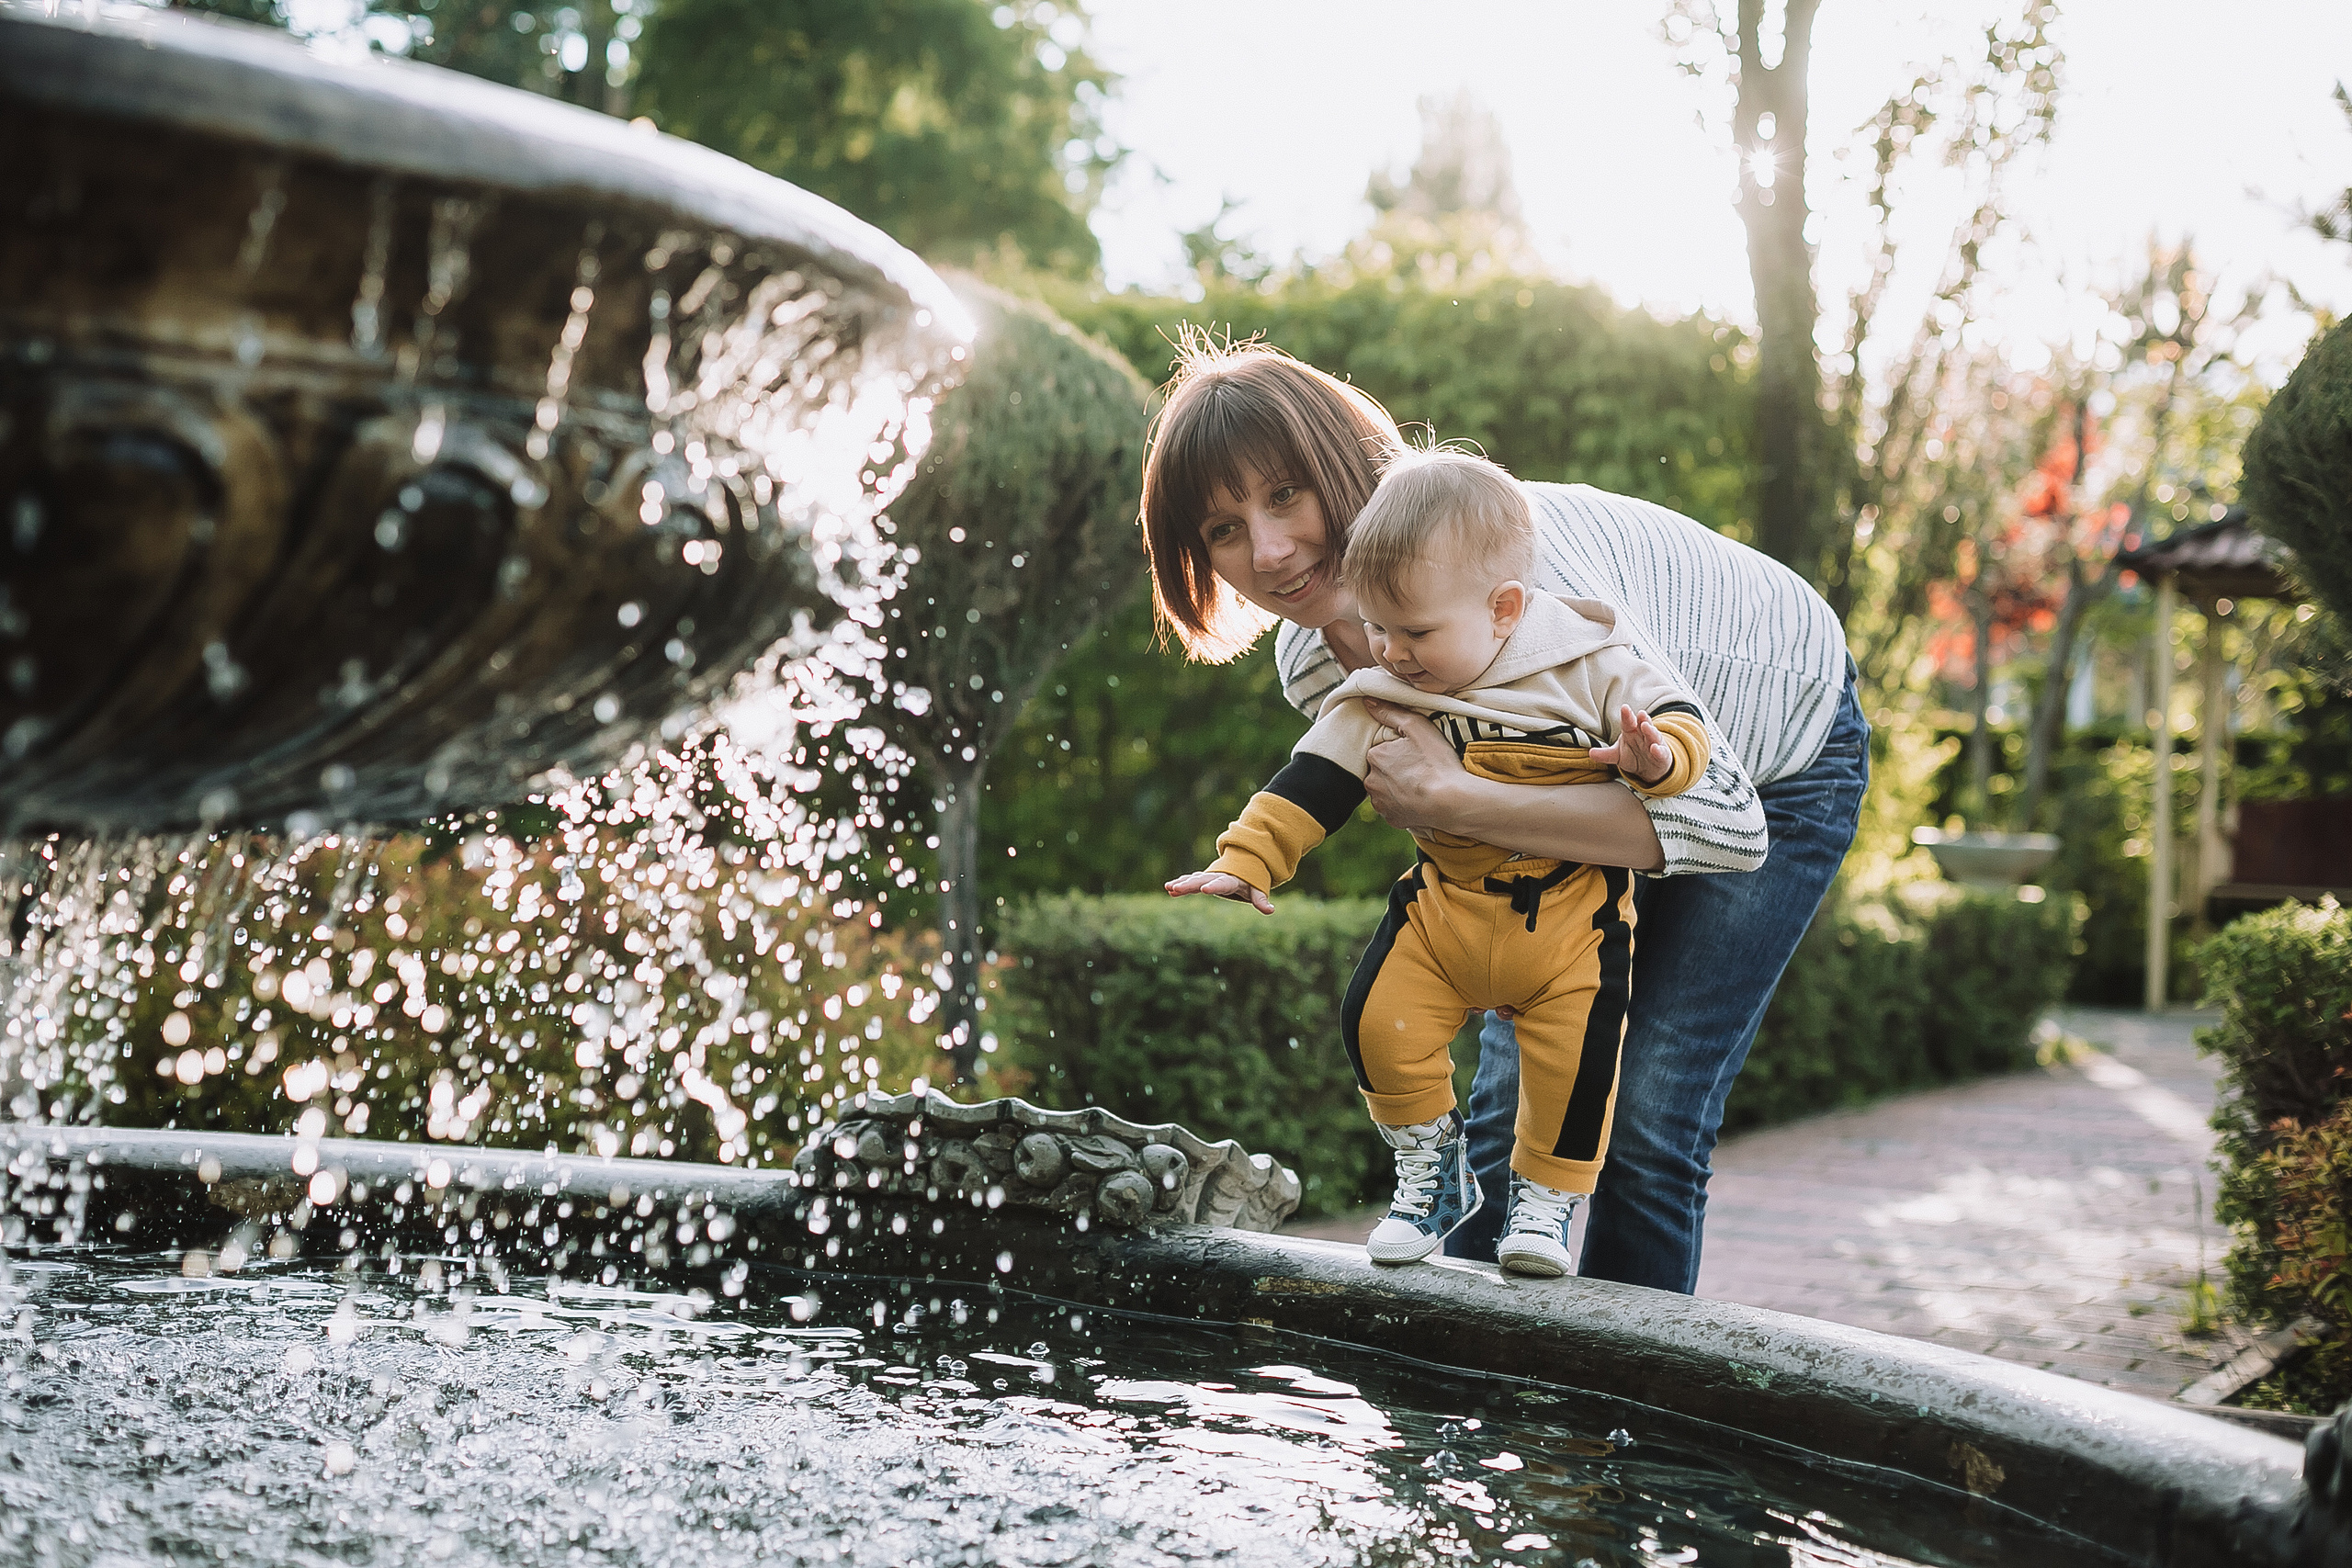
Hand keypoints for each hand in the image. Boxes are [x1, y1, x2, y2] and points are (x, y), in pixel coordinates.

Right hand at [1164, 869, 1273, 914]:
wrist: (1243, 865)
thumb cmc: (1250, 881)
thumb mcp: (1257, 889)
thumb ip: (1261, 900)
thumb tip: (1270, 910)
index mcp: (1231, 880)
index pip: (1222, 884)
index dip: (1214, 886)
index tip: (1204, 889)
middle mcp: (1217, 876)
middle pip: (1202, 880)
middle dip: (1189, 884)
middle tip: (1176, 888)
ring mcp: (1209, 877)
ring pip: (1193, 879)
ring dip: (1181, 883)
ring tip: (1169, 888)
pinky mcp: (1203, 879)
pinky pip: (1191, 880)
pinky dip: (1181, 883)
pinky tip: (1169, 889)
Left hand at [1360, 698, 1465, 834]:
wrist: (1451, 801)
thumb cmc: (1436, 762)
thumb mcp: (1417, 726)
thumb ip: (1390, 712)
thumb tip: (1367, 701)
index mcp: (1374, 757)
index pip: (1381, 750)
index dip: (1398, 750)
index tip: (1415, 752)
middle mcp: (1371, 782)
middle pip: (1381, 770)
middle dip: (1395, 769)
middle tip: (1420, 768)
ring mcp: (1381, 804)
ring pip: (1386, 790)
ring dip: (1398, 787)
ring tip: (1421, 784)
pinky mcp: (1392, 820)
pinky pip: (1395, 809)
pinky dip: (1404, 804)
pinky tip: (1420, 799)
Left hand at [1589, 704, 1672, 785]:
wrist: (1649, 768)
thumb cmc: (1633, 755)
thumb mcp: (1617, 755)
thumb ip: (1605, 754)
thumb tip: (1590, 753)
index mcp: (1631, 731)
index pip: (1628, 722)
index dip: (1626, 715)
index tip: (1624, 708)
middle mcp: (1643, 735)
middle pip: (1643, 724)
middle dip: (1642, 719)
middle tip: (1640, 714)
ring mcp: (1654, 743)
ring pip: (1653, 735)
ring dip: (1651, 731)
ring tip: (1646, 726)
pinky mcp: (1662, 755)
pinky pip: (1661, 752)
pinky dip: (1659, 750)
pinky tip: (1655, 748)